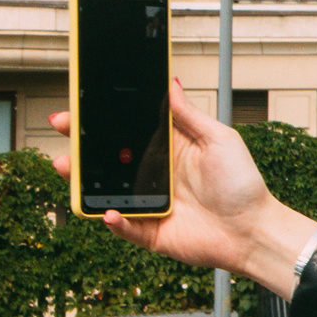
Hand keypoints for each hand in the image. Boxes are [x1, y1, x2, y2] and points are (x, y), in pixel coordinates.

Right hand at [50, 79, 316, 296]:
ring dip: (81, 181)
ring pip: (105, 191)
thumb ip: (189, 115)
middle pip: (106, 159)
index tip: (78, 105)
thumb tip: (170, 83)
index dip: (100, 120)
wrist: (255, 229)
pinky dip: (113, 221)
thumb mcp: (219, 139)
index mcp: (167, 151)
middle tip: (61, 128)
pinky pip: (124, 227)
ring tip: (64, 166)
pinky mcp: (150, 232)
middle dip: (79, 144)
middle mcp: (152, 176)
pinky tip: (108, 211)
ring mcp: (148, 204)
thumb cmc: (243, 184)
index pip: (126, 132)